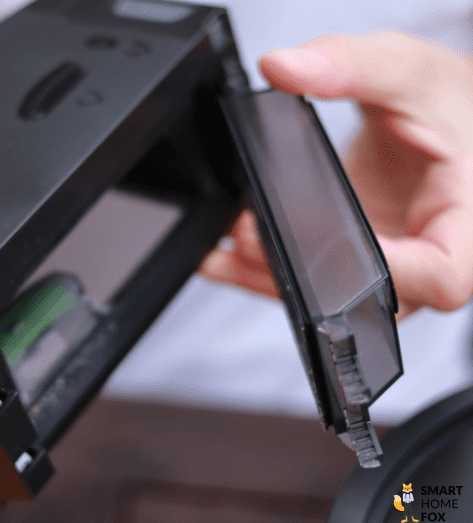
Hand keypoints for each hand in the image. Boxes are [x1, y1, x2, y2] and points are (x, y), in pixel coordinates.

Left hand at [199, 32, 472, 317]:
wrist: (442, 109)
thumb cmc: (445, 98)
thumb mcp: (404, 70)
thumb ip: (347, 65)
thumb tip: (283, 66)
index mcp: (466, 214)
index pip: (439, 274)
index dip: (387, 272)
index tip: (328, 240)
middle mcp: (432, 248)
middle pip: (376, 298)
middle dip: (306, 278)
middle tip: (253, 236)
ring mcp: (396, 259)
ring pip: (338, 299)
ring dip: (276, 279)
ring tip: (234, 240)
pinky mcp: (363, 254)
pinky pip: (319, 279)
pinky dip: (271, 269)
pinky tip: (233, 249)